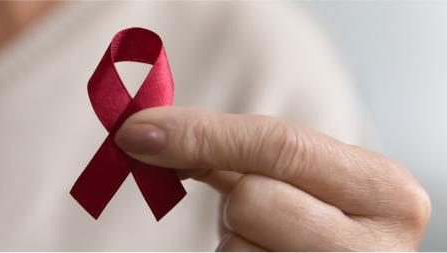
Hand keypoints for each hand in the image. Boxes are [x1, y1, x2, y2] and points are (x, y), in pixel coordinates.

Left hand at [115, 106, 430, 250]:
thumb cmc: (314, 220)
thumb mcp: (294, 177)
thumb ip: (234, 148)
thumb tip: (147, 130)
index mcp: (385, 192)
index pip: (280, 144)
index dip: (201, 134)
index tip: (139, 131)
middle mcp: (376, 247)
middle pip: (253, 199)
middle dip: (235, 202)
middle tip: (249, 210)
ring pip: (237, 245)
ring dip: (234, 240)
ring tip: (267, 243)